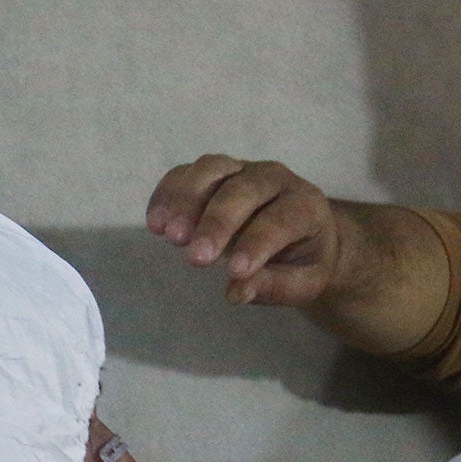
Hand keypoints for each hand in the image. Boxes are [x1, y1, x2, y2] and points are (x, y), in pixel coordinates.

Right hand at [147, 156, 344, 307]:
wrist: (302, 235)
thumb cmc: (304, 262)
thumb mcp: (305, 283)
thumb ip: (276, 287)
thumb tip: (237, 292)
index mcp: (305, 204)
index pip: (280, 220)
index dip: (256, 245)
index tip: (234, 272)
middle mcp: (274, 178)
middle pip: (242, 190)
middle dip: (216, 223)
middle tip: (195, 258)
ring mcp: (242, 169)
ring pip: (212, 170)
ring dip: (185, 200)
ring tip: (167, 235)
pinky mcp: (214, 171)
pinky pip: (187, 173)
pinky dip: (168, 193)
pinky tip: (155, 221)